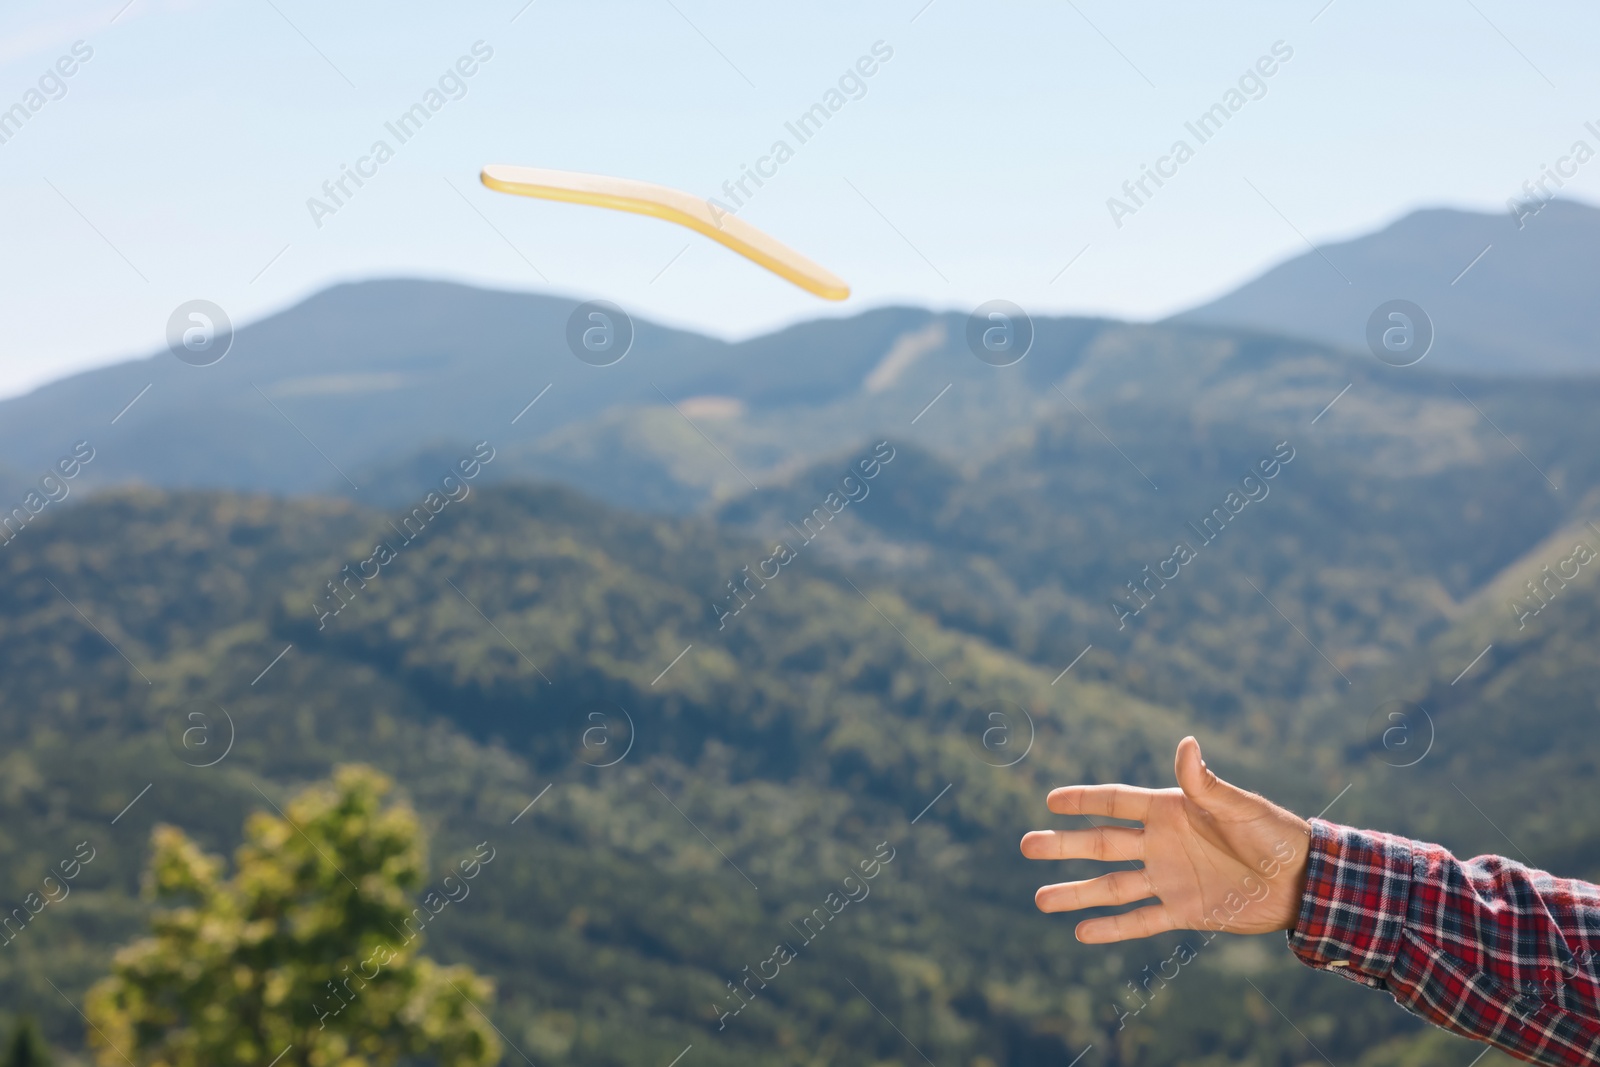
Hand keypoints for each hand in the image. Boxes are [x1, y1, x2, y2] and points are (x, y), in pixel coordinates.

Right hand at [1021, 736, 1311, 941]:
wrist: (1303, 881)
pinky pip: (1139, 920)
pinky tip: (1081, 932)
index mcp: (1170, 810)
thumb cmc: (1274, 834)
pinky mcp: (1182, 910)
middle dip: (1064, 845)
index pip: (1116, 802)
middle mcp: (1161, 843)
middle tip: (1026, 845)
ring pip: (1111, 886)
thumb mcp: (1240, 807)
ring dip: (1076, 891)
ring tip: (1040, 898)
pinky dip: (1112, 928)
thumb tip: (1187, 744)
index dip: (1084, 801)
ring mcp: (1168, 878)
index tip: (1050, 801)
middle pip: (1102, 844)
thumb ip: (1207, 784)